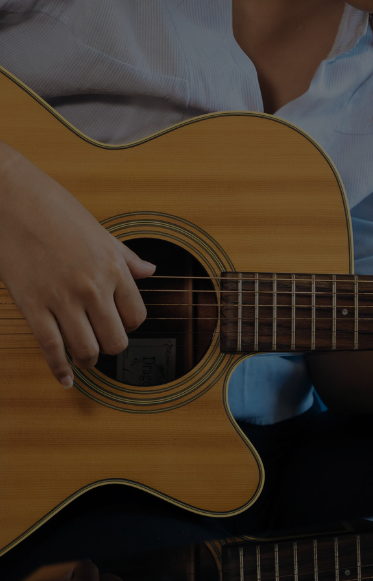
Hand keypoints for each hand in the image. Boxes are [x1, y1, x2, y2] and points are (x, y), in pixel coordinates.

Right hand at [0, 143, 154, 387]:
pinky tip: (66, 379)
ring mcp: (62, 298)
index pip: (136, 315)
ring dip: (88, 359)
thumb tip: (150, 272)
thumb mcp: (101, 232)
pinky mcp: (31, 306)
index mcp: (113, 267)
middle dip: (112, 347)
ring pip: (86, 349)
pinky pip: (51, 348)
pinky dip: (59, 369)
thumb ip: (126, 257)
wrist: (14, 201)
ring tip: (86, 358)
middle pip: (116, 339)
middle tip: (104, 344)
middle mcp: (92, 286)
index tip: (121, 324)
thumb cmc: (58, 211)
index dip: (130, 325)